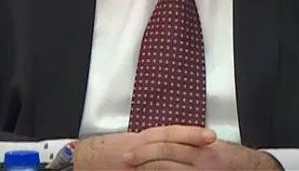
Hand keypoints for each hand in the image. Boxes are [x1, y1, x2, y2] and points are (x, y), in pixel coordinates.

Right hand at [73, 126, 215, 169]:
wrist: (84, 160)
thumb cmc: (109, 150)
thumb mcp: (133, 141)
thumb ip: (154, 142)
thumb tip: (179, 143)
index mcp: (142, 138)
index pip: (169, 133)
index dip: (190, 134)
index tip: (210, 135)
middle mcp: (140, 149)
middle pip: (170, 147)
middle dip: (192, 146)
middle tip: (214, 145)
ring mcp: (138, 164)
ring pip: (163, 164)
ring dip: (182, 164)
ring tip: (202, 165)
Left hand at [122, 138, 282, 169]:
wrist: (251, 169)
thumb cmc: (226, 156)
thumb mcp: (206, 143)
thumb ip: (186, 141)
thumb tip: (159, 141)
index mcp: (200, 142)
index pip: (169, 139)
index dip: (148, 143)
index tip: (131, 148)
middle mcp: (201, 157)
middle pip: (167, 154)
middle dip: (143, 156)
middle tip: (125, 159)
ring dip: (150, 170)